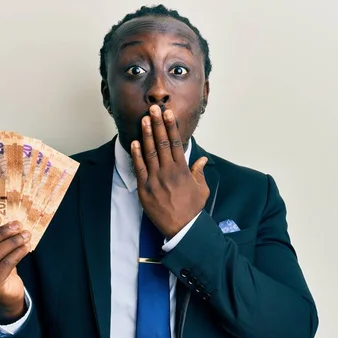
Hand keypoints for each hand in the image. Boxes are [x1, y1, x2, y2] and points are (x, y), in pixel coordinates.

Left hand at [131, 105, 209, 238]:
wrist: (182, 228)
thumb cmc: (192, 209)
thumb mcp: (201, 189)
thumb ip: (199, 172)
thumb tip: (202, 160)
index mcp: (182, 170)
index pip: (175, 143)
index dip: (171, 126)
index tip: (168, 114)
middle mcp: (168, 171)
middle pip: (162, 143)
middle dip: (157, 124)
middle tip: (153, 109)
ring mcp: (155, 179)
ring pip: (150, 152)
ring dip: (147, 134)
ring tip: (144, 120)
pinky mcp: (145, 188)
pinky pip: (139, 168)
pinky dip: (137, 155)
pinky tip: (135, 142)